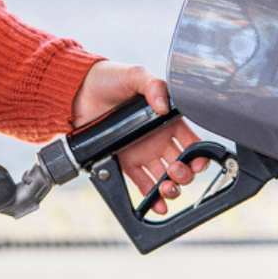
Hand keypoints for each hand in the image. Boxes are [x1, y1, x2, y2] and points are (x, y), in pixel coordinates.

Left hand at [71, 60, 208, 215]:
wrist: (78, 90)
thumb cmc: (109, 78)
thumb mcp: (135, 75)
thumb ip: (154, 86)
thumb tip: (164, 107)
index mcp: (167, 120)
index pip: (192, 143)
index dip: (199, 156)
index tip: (197, 162)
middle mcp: (157, 139)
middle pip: (181, 165)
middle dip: (184, 175)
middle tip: (176, 172)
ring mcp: (141, 152)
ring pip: (164, 178)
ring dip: (170, 189)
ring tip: (166, 189)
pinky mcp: (124, 161)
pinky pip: (142, 183)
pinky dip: (151, 196)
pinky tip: (156, 204)